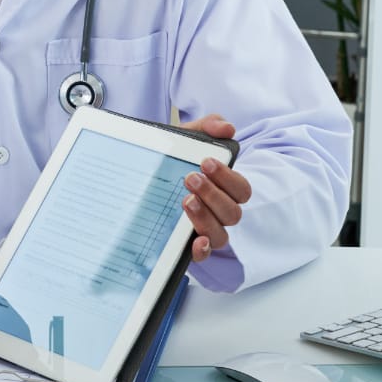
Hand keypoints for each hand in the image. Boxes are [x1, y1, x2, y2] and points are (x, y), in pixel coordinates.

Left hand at [179, 113, 252, 260]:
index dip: (228, 178)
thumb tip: (226, 128)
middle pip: (232, 213)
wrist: (139, 170)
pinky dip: (203, 249)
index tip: (206, 162)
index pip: (241, 189)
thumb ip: (207, 127)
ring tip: (186, 200)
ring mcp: (205, 229)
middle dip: (213, 194)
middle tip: (190, 178)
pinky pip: (204, 254)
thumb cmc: (171, 156)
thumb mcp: (185, 138)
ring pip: (220, 235)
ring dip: (206, 217)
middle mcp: (219, 211)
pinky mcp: (188, 244)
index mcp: (224, 188)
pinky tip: (195, 241)